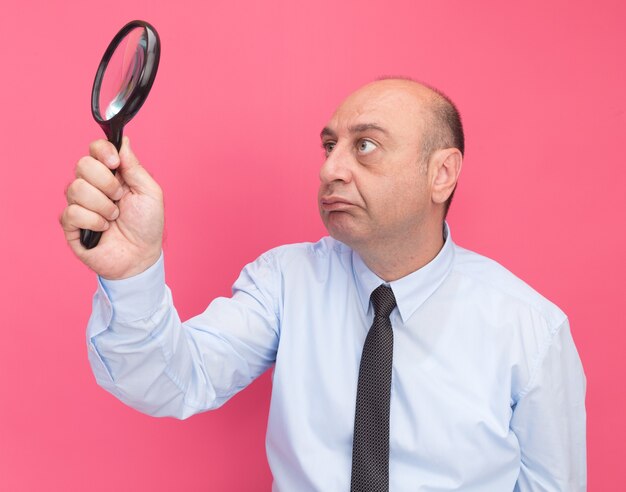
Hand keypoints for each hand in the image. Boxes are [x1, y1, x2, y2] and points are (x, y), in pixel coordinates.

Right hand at [61, 137, 163, 279]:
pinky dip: (93, 221)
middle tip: (119, 198)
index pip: (94, 150)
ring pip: (75, 188)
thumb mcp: (150, 193)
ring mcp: (79, 204)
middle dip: (105, 183)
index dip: (102, 152)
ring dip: (102, 205)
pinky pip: (72, 212)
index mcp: (111, 174)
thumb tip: (123, 141)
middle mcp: (92, 185)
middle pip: (82, 165)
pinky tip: (103, 229)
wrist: (141, 257)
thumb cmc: (147, 225)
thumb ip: (134, 167)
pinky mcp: (71, 224)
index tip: (115, 164)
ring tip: (114, 217)